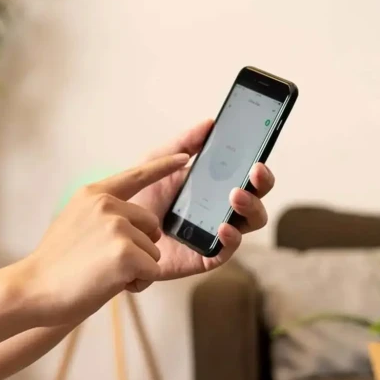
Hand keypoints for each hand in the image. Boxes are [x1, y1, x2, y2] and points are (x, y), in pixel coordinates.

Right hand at [16, 153, 190, 325]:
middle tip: (107, 262)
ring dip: (137, 268)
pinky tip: (112, 284)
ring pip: (153, 250)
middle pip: (151, 225)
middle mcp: (106, 205)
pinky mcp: (126, 253)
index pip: (136, 175)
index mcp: (94, 194)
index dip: (163, 166)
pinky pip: (152, 269)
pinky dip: (138, 282)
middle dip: (140, 247)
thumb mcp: (74, 220)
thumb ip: (101, 213)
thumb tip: (130, 219)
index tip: (186, 156)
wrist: (32, 289)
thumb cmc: (56, 264)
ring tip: (104, 274)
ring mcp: (117, 227)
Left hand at [127, 119, 276, 288]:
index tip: (258, 157)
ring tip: (236, 195)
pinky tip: (222, 227)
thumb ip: (182, 143)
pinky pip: (228, 249)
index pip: (249, 176)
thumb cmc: (139, 198)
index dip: (259, 167)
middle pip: (257, 197)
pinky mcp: (207, 255)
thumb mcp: (157, 162)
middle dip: (262, 183)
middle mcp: (223, 208)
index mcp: (216, 186)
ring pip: (251, 222)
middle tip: (254, 171)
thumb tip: (210, 123)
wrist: (117, 233)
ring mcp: (217, 233)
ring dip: (251, 207)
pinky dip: (231, 238)